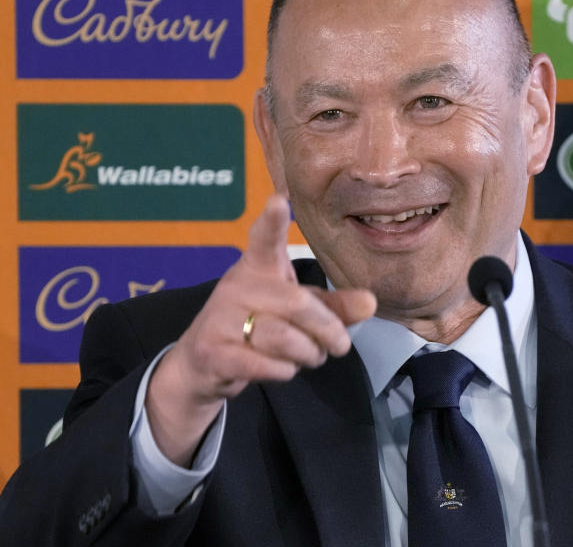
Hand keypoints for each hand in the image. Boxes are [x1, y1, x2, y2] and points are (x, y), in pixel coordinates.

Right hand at [145, 195, 376, 465]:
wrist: (201, 365)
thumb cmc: (257, 326)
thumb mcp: (296, 312)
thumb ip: (333, 307)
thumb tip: (371, 303)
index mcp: (258, 267)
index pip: (265, 239)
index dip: (272, 221)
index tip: (278, 200)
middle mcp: (236, 286)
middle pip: (298, 305)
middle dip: (328, 330)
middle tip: (339, 346)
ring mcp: (220, 319)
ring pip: (284, 339)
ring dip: (308, 355)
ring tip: (309, 357)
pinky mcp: (212, 352)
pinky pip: (265, 366)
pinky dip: (285, 372)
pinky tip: (282, 369)